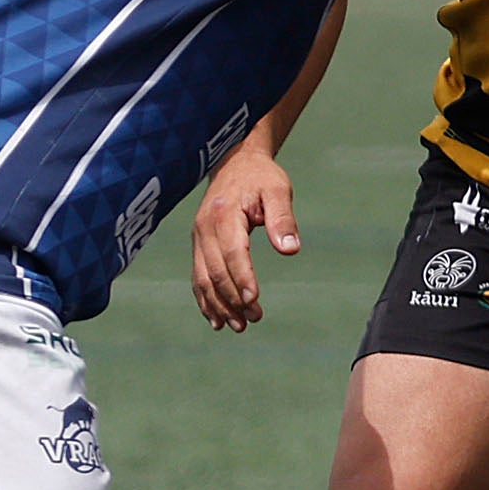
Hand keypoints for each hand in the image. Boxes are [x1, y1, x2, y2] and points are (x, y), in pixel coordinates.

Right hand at [191, 147, 298, 331]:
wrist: (235, 163)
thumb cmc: (261, 177)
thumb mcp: (278, 190)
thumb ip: (282, 218)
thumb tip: (290, 249)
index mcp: (224, 214)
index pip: (232, 252)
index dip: (242, 278)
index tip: (255, 300)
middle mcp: (204, 229)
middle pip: (215, 271)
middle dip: (233, 299)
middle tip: (254, 319)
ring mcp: (197, 239)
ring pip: (203, 280)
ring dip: (219, 306)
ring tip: (239, 326)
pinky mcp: (198, 246)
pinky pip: (198, 278)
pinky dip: (206, 300)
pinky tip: (218, 320)